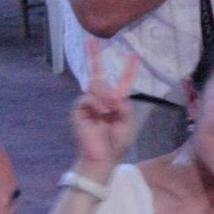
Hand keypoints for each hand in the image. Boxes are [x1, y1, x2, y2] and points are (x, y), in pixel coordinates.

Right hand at [71, 39, 137, 167]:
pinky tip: (102, 113)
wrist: (103, 158)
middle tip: (115, 99)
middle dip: (100, 70)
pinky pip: (87, 98)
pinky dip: (97, 104)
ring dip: (105, 95)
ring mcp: (88, 103)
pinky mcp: (78, 110)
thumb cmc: (116, 144)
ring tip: (111, 110)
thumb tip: (113, 95)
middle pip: (98, 75)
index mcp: (116, 103)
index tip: (134, 55)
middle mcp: (100, 99)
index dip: (129, 69)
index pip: (123, 82)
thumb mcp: (128, 123)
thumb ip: (124, 106)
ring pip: (95, 85)